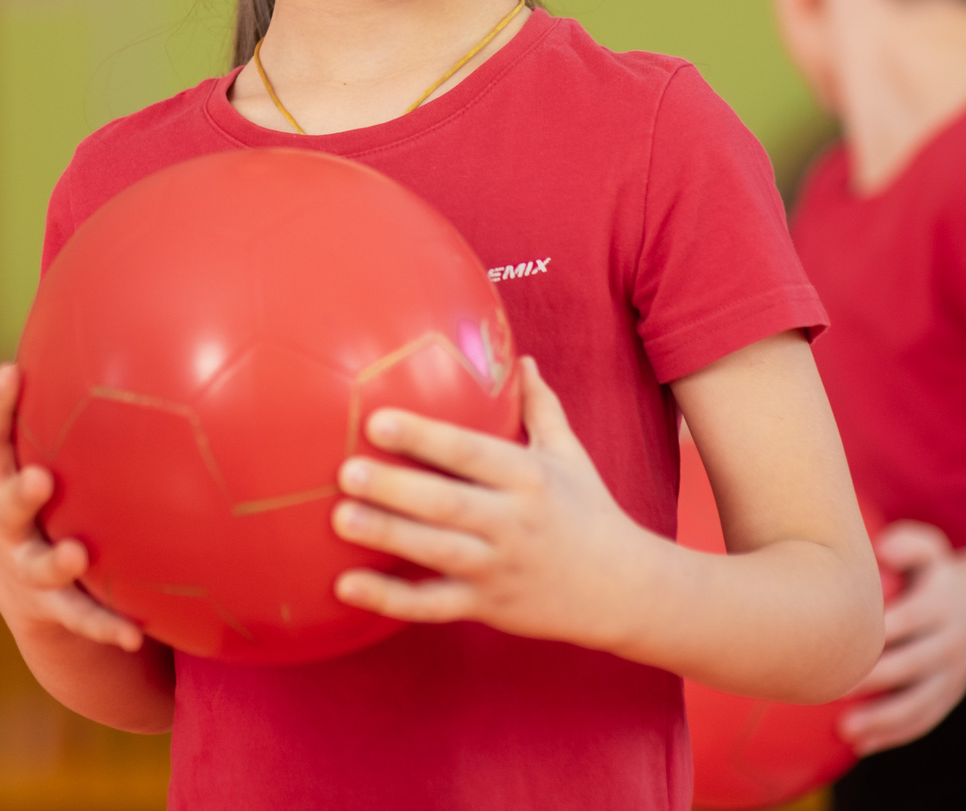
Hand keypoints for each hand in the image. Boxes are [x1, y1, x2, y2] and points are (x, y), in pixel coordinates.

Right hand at [0, 364, 143, 652]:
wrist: (25, 593)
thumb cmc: (47, 503)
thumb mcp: (41, 458)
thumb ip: (63, 414)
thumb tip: (109, 327)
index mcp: (1, 481)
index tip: (9, 371)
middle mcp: (6, 526)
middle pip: (5, 509)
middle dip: (21, 494)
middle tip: (41, 479)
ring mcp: (27, 571)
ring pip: (40, 569)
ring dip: (58, 563)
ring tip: (80, 554)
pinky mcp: (55, 612)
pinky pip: (83, 620)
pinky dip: (106, 626)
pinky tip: (136, 632)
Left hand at [329, 357, 651, 646]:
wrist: (626, 591)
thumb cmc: (590, 513)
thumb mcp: (572, 456)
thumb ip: (541, 409)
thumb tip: (523, 359)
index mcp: (529, 478)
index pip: (470, 452)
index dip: (424, 437)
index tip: (378, 421)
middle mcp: (512, 522)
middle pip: (447, 504)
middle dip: (395, 488)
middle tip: (346, 471)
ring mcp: (498, 568)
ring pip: (436, 553)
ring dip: (387, 535)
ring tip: (339, 518)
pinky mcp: (487, 607)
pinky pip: (432, 606)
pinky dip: (390, 600)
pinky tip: (347, 586)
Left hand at [840, 522, 965, 753]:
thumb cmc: (933, 573)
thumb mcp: (929, 549)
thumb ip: (909, 543)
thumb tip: (883, 551)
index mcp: (939, 604)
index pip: (907, 621)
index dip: (876, 634)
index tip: (838, 642)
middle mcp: (949, 642)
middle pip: (909, 666)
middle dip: (870, 682)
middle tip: (828, 690)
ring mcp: (951, 674)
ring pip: (918, 703)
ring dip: (882, 720)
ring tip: (845, 731)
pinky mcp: (948, 696)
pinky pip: (923, 720)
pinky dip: (894, 735)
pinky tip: (861, 745)